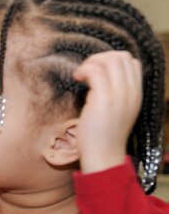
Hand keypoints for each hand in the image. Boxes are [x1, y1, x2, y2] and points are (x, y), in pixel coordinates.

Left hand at [72, 50, 141, 173]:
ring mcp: (119, 95)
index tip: (95, 73)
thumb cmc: (102, 136)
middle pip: (121, 57)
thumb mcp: (116, 112)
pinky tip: (76, 79)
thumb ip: (116, 95)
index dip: (111, 61)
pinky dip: (84, 70)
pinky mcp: (104, 100)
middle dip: (99, 58)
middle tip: (85, 72)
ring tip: (80, 76)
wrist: (103, 156)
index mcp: (136, 94)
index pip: (132, 62)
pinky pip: (95, 71)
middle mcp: (131, 92)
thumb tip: (100, 78)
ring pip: (109, 60)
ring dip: (90, 63)